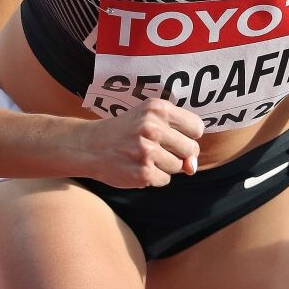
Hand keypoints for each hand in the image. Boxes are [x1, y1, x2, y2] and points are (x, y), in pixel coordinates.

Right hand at [82, 98, 203, 188]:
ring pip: (179, 166)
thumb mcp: (150, 120)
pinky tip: (138, 166)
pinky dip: (155, 176)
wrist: (90, 146)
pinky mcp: (142, 173)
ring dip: (166, 165)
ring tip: (145, 156)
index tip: (175, 136)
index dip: (189, 135)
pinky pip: (165, 179)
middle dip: (180, 152)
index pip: (197, 127)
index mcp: (158, 109)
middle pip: (191, 149)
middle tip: (158, 148)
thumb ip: (178, 137)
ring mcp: (147, 152)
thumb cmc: (127, 131)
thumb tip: (192, 168)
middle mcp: (153, 128)